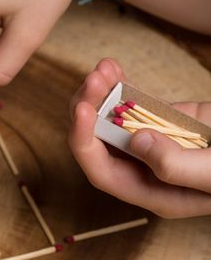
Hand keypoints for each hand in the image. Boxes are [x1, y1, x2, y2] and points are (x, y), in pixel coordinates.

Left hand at [68, 58, 210, 217]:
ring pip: (106, 120)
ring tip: (104, 69)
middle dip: (87, 109)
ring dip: (98, 93)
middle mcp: (141, 168)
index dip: (84, 142)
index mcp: (149, 190)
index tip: (83, 110)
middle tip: (95, 79)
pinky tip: (112, 68)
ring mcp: (148, 142)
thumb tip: (136, 140)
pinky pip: (129, 104)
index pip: (101, 171)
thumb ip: (176, 166)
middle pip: (96, 142)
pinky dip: (118, 86)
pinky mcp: (158, 120)